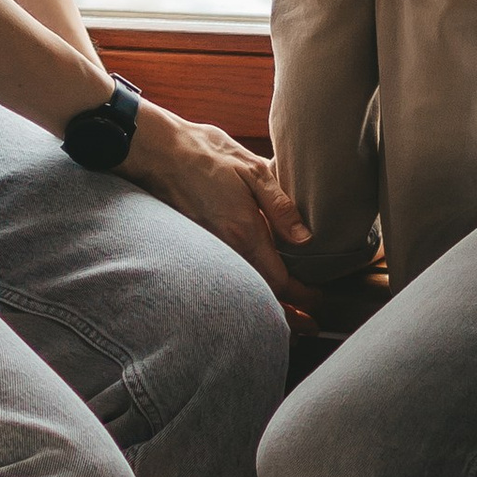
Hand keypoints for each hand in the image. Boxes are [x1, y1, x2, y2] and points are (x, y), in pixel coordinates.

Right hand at [124, 99, 309, 300]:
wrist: (159, 152)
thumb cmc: (206, 155)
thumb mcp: (253, 170)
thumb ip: (280, 206)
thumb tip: (304, 237)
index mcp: (244, 232)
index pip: (279, 282)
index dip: (303, 297)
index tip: (318, 299)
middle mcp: (225, 249)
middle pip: (261, 296)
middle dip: (288, 314)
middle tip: (310, 325)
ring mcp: (209, 250)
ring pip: (243, 290)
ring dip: (267, 306)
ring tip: (289, 317)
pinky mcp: (198, 246)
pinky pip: (227, 278)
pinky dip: (246, 291)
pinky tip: (257, 289)